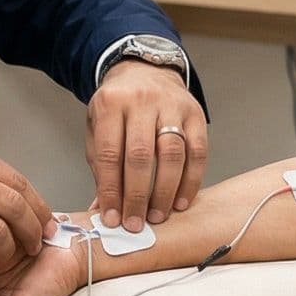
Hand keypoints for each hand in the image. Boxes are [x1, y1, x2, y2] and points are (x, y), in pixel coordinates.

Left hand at [87, 59, 205, 227]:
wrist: (145, 72)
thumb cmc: (118, 107)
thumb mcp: (98, 128)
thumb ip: (100, 166)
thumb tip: (102, 209)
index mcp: (110, 104)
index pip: (109, 154)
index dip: (110, 190)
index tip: (111, 218)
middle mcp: (142, 102)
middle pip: (141, 156)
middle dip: (137, 196)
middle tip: (135, 224)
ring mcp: (171, 106)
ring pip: (172, 154)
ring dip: (165, 192)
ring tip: (157, 217)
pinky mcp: (196, 114)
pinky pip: (197, 152)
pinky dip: (191, 181)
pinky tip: (181, 202)